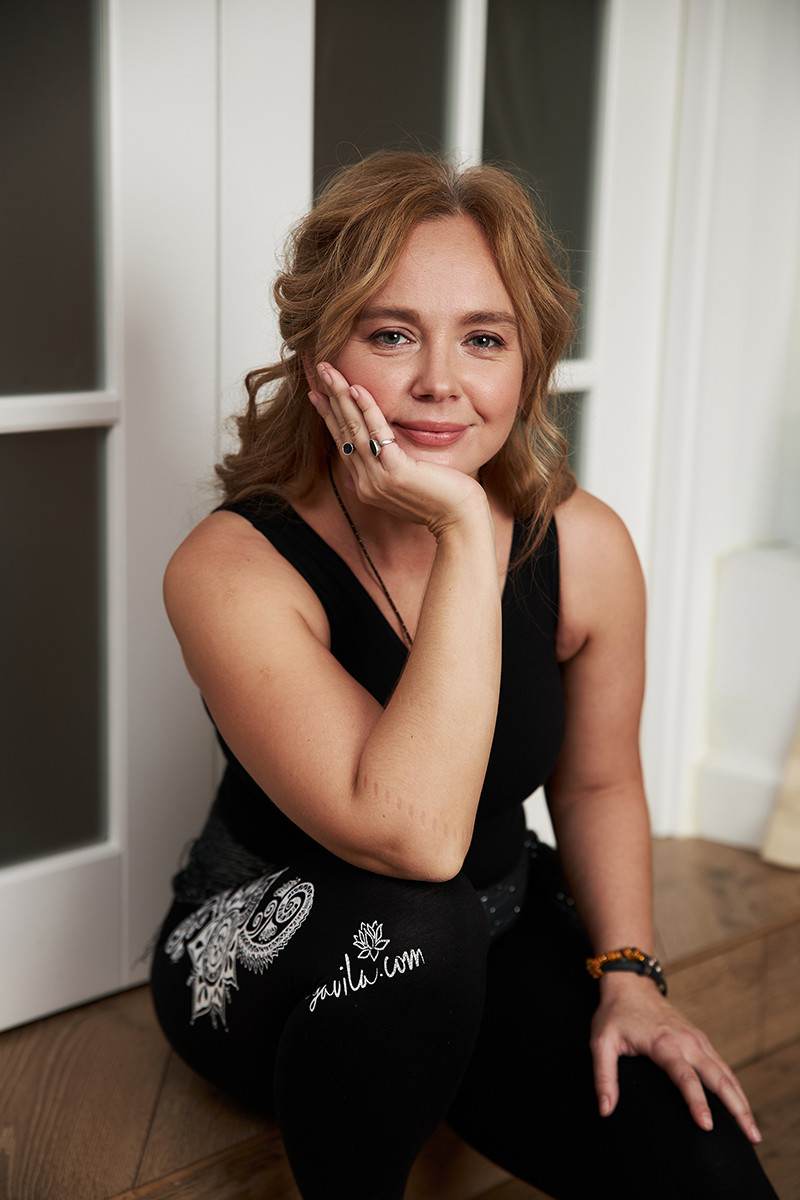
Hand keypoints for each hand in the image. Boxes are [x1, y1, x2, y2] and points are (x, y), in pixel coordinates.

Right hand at [309, 362, 486, 535]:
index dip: (330, 417)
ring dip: (340, 396)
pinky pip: (376, 433)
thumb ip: (386, 477)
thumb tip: (360, 478)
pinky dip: (366, 409)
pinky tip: (356, 389)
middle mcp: (366, 484)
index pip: (344, 444)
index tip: (318, 394)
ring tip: (329, 372)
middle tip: (318, 372)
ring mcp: (378, 479)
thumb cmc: (442, 502)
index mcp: (368, 486)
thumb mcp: (407, 489)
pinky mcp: (395, 472)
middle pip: (343, 433)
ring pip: (353, 430)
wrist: (459, 521)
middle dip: (329, 399)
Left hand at [590, 974, 761, 1143]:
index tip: (707, 1127)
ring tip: (753, 1131)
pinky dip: (734, 1086)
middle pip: (718, 1077)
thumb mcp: (601, 1042)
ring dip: (741, 1101)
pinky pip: (722, 1065)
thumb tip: (605, 1110)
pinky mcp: (699, 1039)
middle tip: (751, 1137)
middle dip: (737, 1108)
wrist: (630, 982)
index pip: (685, 1077)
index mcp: (664, 1042)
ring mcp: (696, 1039)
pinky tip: (741, 1105)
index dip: (697, 1102)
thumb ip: (603, 1077)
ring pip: (726, 1073)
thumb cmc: (614, 1014)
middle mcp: (687, 1040)